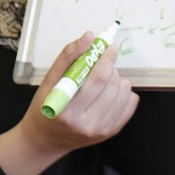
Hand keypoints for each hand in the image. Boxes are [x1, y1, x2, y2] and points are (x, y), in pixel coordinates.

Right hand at [0, 32, 138, 174]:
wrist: (47, 138)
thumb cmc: (45, 106)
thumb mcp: (48, 82)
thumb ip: (67, 58)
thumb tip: (89, 37)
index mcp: (67, 110)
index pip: (96, 79)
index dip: (106, 59)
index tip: (109, 47)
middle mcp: (86, 124)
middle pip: (111, 85)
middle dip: (111, 67)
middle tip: (103, 60)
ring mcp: (101, 130)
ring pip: (123, 93)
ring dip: (117, 78)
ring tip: (103, 78)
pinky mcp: (110, 133)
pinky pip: (129, 105)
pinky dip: (123, 92)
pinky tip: (110, 90)